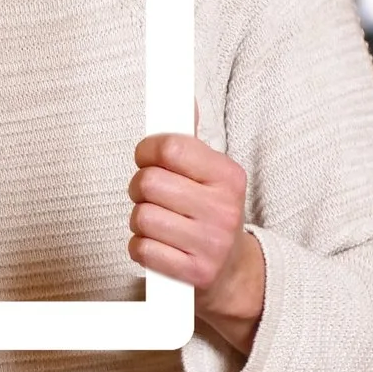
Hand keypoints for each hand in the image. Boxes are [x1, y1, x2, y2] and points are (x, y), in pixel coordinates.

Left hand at [128, 132, 262, 352]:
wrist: (233, 272)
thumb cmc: (211, 215)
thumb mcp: (211, 175)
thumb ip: (190, 140)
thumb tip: (182, 97)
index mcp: (229, 176)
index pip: (171, 147)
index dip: (147, 151)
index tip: (148, 159)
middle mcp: (224, 210)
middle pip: (148, 182)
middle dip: (140, 189)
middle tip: (153, 197)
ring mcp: (211, 244)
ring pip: (141, 217)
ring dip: (140, 221)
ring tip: (159, 224)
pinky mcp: (195, 274)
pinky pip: (142, 250)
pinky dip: (141, 248)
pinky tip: (160, 247)